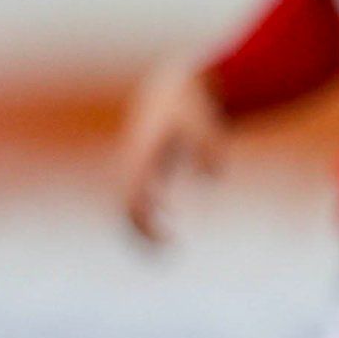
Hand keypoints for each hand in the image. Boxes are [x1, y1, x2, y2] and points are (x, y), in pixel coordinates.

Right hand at [115, 51, 230, 245]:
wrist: (174, 86)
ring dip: (140, 228)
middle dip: (141, 233)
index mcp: (140, 158)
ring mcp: (133, 165)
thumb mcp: (204, 121)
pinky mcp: (142, 166)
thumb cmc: (192, 105)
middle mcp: (131, 164)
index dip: (147, 225)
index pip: (132, 201)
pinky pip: (136, 196)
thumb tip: (214, 176)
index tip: (171, 240)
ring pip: (127, 205)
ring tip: (164, 247)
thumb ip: (210, 147)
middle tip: (166, 251)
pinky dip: (147, 213)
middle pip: (124, 209)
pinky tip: (168, 220)